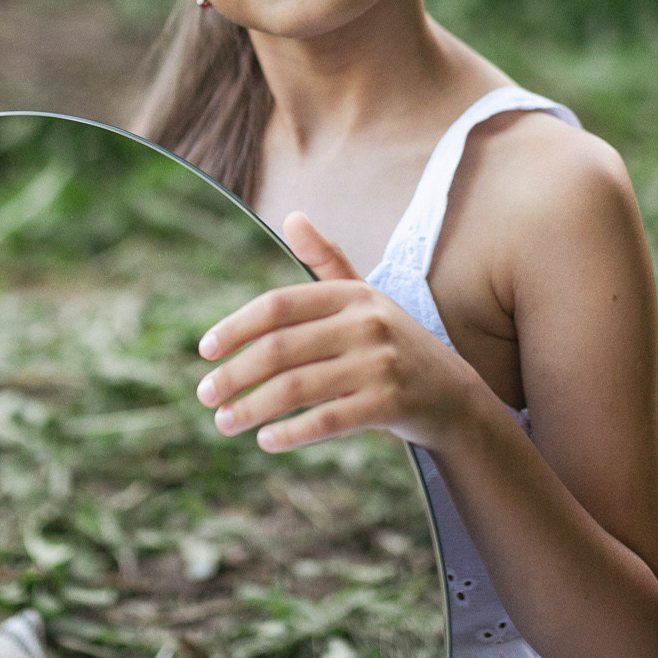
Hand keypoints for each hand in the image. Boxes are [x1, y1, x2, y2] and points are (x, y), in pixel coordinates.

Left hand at [193, 212, 486, 452]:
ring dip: (251, 408)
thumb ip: (326, 261)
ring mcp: (381, 364)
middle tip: (205, 395)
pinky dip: (291, 432)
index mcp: (353, 294)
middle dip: (235, 374)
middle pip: (280, 348)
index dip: (236, 326)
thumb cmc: (394, 344)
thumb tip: (292, 216)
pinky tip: (266, 441)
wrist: (453, 395)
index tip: (204, 351)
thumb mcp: (364, 298)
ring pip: (297, 387)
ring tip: (223, 422)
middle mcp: (367, 323)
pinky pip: (327, 419)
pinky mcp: (391, 404)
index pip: (279, 305)